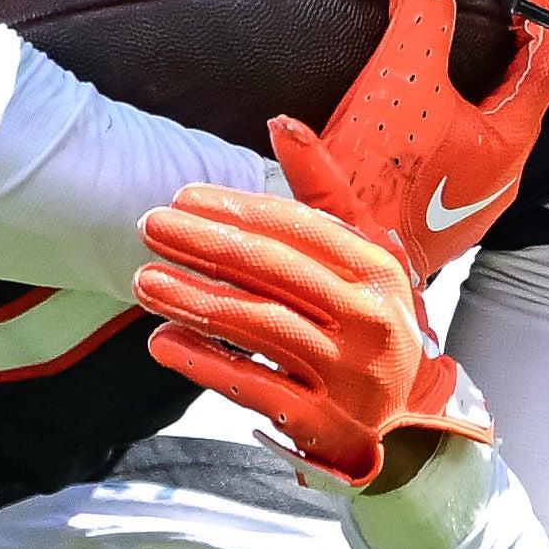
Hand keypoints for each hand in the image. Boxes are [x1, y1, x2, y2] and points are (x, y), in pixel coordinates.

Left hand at [133, 185, 492, 492]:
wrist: (404, 420)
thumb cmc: (368, 320)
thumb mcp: (363, 254)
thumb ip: (321, 190)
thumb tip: (280, 124)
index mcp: (378, 271)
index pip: (299, 229)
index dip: (237, 210)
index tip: (182, 198)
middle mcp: (370, 322)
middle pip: (274, 272)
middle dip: (204, 245)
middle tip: (150, 227)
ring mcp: (347, 377)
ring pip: (259, 327)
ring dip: (193, 299)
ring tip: (144, 280)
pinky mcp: (320, 423)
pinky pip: (252, 387)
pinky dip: (203, 362)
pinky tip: (163, 340)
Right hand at [277, 0, 548, 274]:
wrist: (347, 270)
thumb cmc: (382, 184)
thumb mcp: (402, 77)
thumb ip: (420, 10)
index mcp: (511, 140)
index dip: (534, 14)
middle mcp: (500, 177)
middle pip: (511, 97)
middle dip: (487, 56)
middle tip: (456, 23)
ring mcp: (467, 206)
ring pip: (475, 134)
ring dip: (450, 98)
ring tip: (414, 70)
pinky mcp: (429, 224)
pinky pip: (439, 165)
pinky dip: (420, 136)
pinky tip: (381, 129)